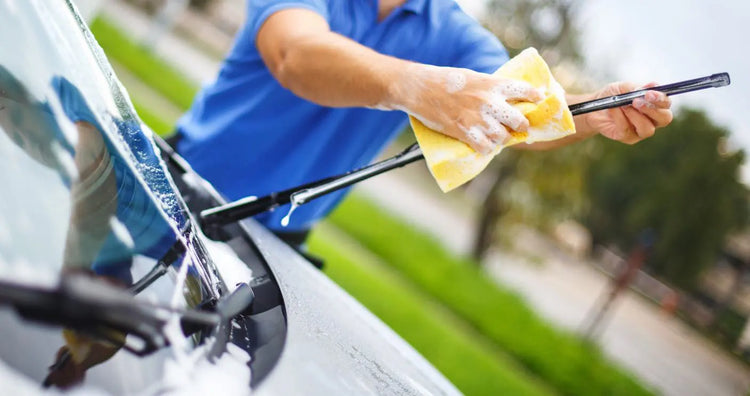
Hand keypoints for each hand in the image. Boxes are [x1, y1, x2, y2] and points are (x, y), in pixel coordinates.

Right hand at [384, 64, 542, 153]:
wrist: (421, 88)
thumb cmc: (445, 80)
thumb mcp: (473, 77)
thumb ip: (489, 87)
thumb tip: (502, 96)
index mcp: (493, 84)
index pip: (525, 91)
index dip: (535, 97)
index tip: (539, 100)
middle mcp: (490, 102)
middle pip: (519, 121)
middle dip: (521, 127)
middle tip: (519, 129)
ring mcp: (478, 119)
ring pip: (503, 138)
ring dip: (501, 139)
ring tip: (497, 137)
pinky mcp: (465, 132)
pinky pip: (485, 148)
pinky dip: (486, 149)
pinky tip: (483, 146)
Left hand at [581, 82, 672, 143]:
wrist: (595, 107)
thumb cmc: (613, 95)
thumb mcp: (623, 88)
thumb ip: (637, 88)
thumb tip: (653, 85)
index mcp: (656, 105)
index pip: (666, 104)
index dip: (661, 99)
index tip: (649, 93)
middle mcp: (653, 119)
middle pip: (665, 119)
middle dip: (652, 110)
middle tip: (636, 101)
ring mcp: (641, 130)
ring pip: (648, 129)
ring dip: (635, 116)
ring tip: (623, 106)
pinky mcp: (629, 138)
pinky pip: (627, 130)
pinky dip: (619, 118)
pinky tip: (613, 109)